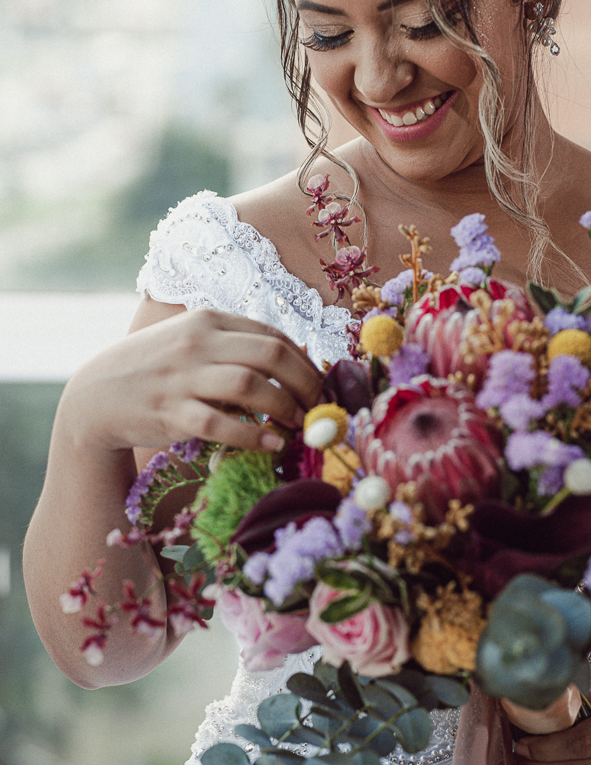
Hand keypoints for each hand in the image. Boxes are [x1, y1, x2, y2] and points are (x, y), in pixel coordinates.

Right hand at [62, 308, 323, 453]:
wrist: (96, 395)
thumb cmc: (157, 369)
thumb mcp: (192, 342)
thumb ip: (235, 345)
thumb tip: (295, 362)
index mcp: (208, 320)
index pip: (272, 335)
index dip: (305, 362)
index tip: (319, 385)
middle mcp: (197, 343)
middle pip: (270, 354)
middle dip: (305, 382)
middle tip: (318, 407)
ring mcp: (183, 377)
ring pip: (250, 385)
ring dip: (285, 407)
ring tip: (299, 425)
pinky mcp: (171, 413)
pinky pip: (220, 423)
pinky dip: (252, 435)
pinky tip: (271, 444)